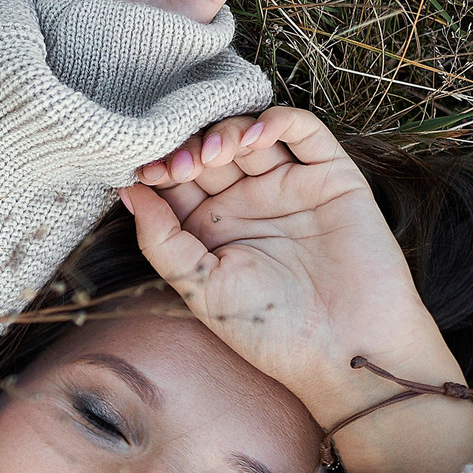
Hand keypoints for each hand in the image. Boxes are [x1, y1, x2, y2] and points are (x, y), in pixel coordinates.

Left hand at [119, 106, 472, 472]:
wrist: (344, 349)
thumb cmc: (269, 329)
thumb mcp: (199, 287)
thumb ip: (161, 239)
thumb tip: (127, 190)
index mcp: (211, 226)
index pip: (177, 178)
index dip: (159, 167)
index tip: (144, 172)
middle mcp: (248, 201)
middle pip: (209, 149)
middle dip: (187, 148)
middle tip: (177, 164)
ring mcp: (289, 185)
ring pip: (249, 135)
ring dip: (223, 132)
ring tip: (210, 155)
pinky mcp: (331, 177)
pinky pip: (304, 132)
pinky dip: (276, 122)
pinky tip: (250, 140)